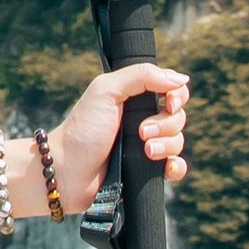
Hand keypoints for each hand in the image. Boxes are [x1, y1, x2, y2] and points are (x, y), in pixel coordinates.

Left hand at [48, 63, 190, 205]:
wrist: (68, 171)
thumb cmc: (83, 129)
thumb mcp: (106, 90)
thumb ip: (142, 76)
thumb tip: (181, 78)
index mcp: (134, 98)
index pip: (172, 90)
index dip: (177, 96)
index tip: (169, 103)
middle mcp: (143, 120)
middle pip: (178, 116)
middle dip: (165, 124)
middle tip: (141, 131)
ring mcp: (146, 146)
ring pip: (178, 141)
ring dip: (166, 145)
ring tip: (145, 150)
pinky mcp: (147, 170)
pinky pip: (176, 167)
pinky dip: (175, 167)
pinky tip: (164, 167)